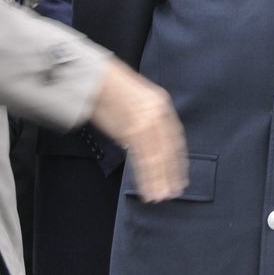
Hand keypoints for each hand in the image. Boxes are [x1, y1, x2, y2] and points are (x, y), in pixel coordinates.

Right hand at [87, 61, 185, 201]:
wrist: (93, 76)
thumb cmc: (109, 86)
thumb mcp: (135, 98)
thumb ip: (143, 119)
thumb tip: (139, 141)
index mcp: (161, 104)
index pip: (175, 139)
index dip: (177, 160)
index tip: (179, 176)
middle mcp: (158, 113)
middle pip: (168, 151)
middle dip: (170, 174)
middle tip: (173, 192)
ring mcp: (146, 122)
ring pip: (156, 158)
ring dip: (158, 180)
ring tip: (159, 197)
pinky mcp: (131, 130)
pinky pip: (142, 159)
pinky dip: (145, 177)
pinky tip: (146, 189)